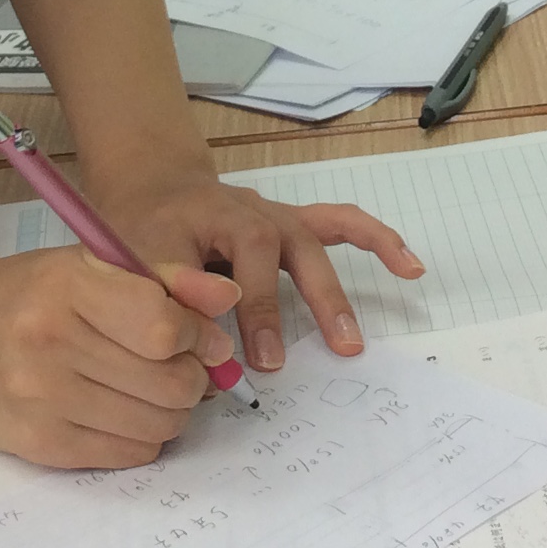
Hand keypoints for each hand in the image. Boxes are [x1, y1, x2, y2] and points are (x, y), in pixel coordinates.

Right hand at [0, 248, 244, 468]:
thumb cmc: (18, 296)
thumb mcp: (82, 266)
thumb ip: (161, 277)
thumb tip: (229, 300)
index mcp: (65, 287)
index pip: (163, 325)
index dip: (198, 333)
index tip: (198, 334)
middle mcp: (51, 346)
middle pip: (172, 382)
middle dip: (193, 375)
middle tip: (178, 363)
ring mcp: (44, 403)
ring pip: (161, 424)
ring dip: (173, 409)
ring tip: (151, 386)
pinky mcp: (43, 447)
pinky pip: (131, 453)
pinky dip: (143, 435)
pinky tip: (122, 409)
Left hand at [89, 162, 424, 373]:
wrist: (154, 188)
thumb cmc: (145, 229)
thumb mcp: (138, 259)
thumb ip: (170, 299)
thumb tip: (209, 351)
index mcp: (216, 217)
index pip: (248, 257)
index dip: (259, 308)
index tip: (263, 359)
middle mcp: (255, 211)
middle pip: (292, 246)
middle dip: (314, 299)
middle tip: (337, 348)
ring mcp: (277, 217)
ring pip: (319, 239)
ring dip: (347, 279)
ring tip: (375, 314)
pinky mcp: (292, 225)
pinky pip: (340, 225)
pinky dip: (377, 241)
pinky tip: (409, 267)